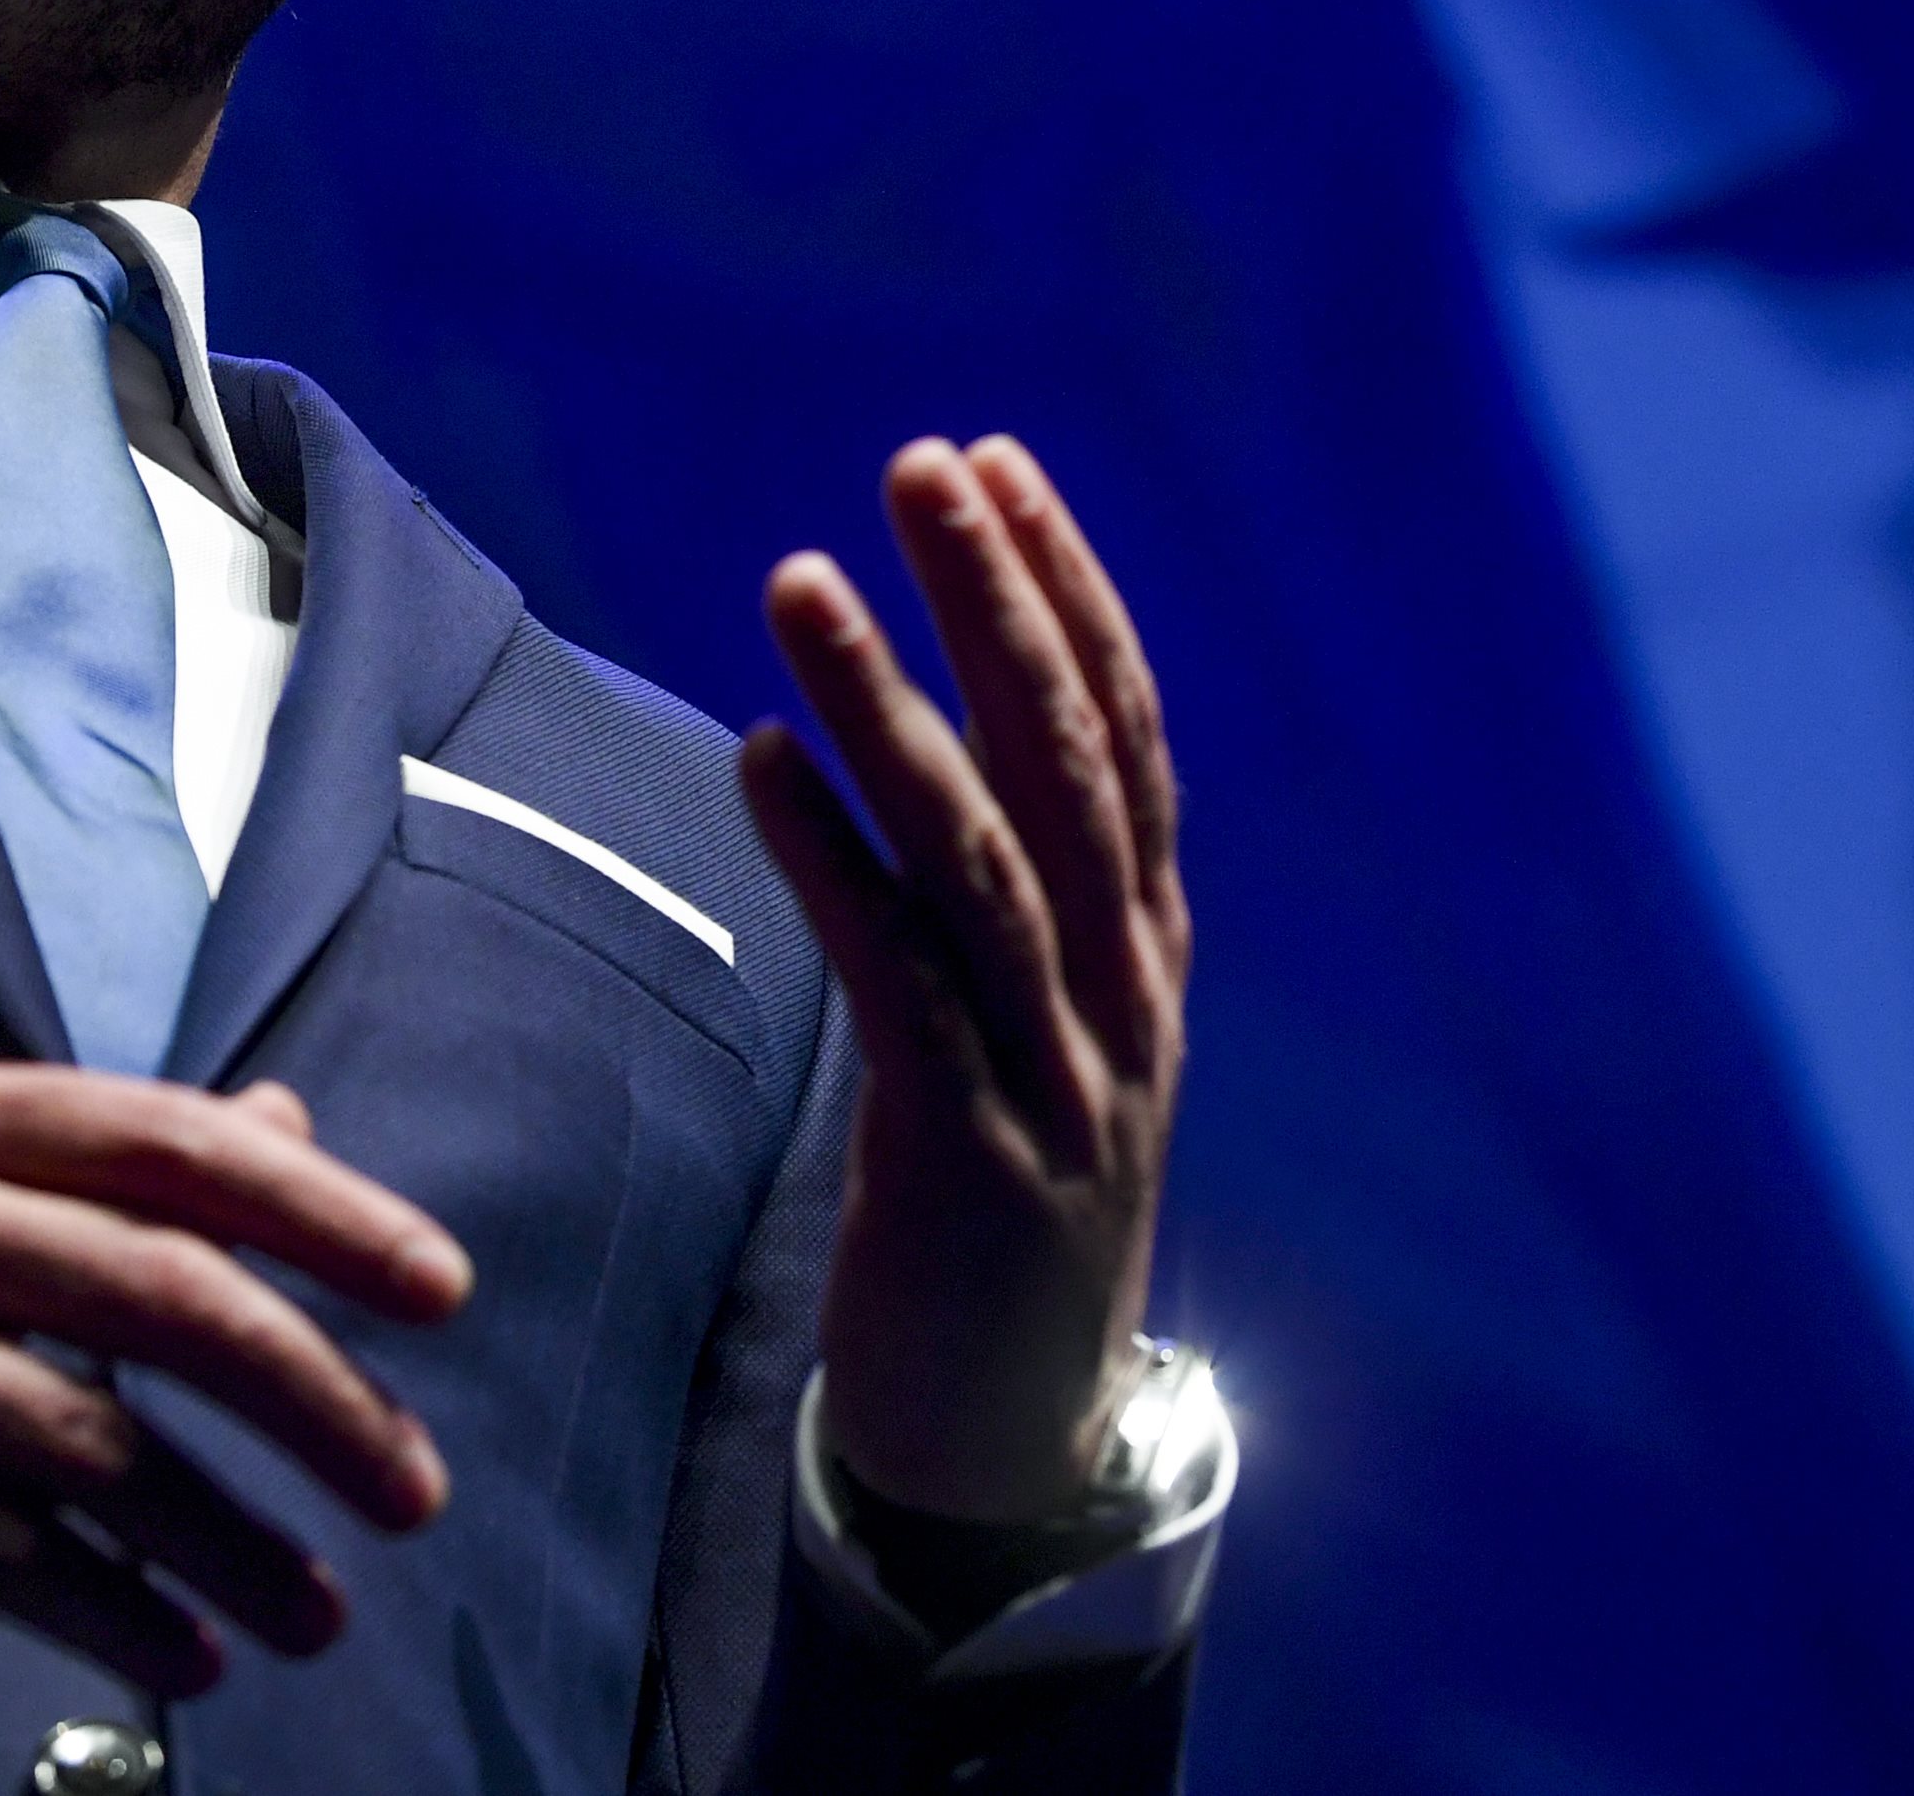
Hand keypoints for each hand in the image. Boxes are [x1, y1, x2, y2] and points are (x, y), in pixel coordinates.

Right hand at [0, 1059, 470, 1693]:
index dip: (321, 1213)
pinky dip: (105, 1606)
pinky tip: (181, 1654)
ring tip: (321, 1616)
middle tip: (417, 1485)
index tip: (442, 1289)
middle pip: (156, 1290)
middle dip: (312, 1393)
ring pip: (83, 1440)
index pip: (169, 1143)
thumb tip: (287, 1125)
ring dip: (226, 1541)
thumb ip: (95, 1162)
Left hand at [740, 434, 1188, 1523]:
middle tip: (923, 460)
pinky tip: (763, 761)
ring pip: (984, 854)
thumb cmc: (1005, 1219)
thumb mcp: (1054, 1043)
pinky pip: (898, 983)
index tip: (996, 464)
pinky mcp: (968, 1161)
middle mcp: (1126, 996)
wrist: (1017, 1453)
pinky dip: (832, 860)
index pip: (1126, 734)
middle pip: (1069, 760)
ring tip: (802, 576)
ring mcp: (1060, 1079)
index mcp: (1149, 955)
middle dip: (998, 597)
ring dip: (891, 701)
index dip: (1066, 590)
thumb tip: (950, 733)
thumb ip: (1025, 905)